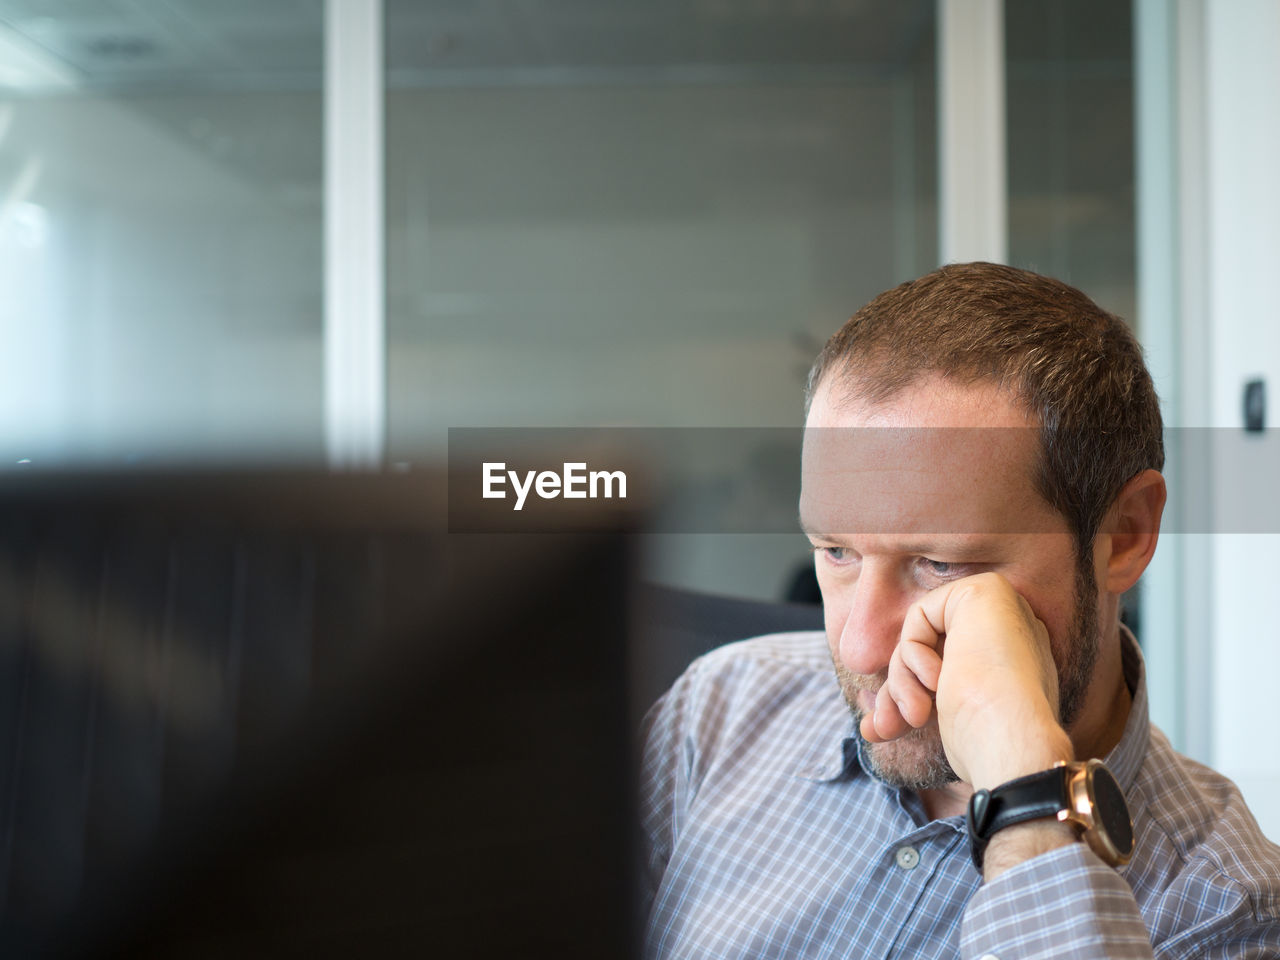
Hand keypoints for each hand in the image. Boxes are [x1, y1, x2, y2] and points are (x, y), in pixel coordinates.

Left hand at [861, 572, 1073, 789]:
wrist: (1010, 743)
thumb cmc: (985, 745)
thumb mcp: (944, 719)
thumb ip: (915, 704)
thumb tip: (870, 725)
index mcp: (1013, 665)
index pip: (944, 666)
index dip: (908, 695)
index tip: (886, 729)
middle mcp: (1014, 633)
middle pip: (930, 649)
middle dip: (897, 689)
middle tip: (881, 728)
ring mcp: (1006, 609)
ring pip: (922, 634)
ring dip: (901, 680)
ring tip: (912, 715)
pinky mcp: (988, 590)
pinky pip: (921, 615)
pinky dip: (914, 652)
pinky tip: (937, 681)